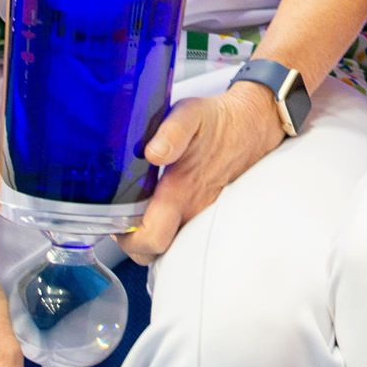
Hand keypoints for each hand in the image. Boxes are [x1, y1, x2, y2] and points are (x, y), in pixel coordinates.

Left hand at [115, 85, 283, 263]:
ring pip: (168, 245)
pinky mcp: (208, 212)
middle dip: (133, 242)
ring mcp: (202, 215)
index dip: (126, 239)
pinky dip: (166, 227)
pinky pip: (182, 232)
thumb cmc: (217, 121)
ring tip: (137, 211)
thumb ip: (171, 132)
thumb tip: (152, 152)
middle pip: (154, 252)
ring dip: (148, 235)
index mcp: (182, 191)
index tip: (114, 219)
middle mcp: (193, 211)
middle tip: (121, 218)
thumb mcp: (191, 114)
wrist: (252, 125)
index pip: (150, 240)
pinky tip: (158, 206)